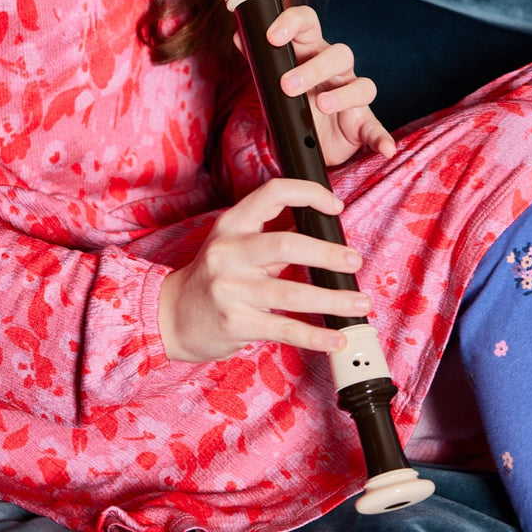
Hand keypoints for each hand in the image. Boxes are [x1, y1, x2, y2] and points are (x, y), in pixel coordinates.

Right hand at [158, 177, 370, 361]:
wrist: (172, 317)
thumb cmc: (212, 278)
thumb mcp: (234, 245)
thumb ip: (272, 235)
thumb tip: (322, 228)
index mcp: (232, 224)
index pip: (273, 193)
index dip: (308, 193)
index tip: (335, 206)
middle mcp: (228, 252)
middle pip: (286, 244)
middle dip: (328, 254)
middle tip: (354, 261)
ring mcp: (230, 288)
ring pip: (292, 292)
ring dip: (333, 299)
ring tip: (359, 303)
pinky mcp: (236, 322)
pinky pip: (284, 328)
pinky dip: (315, 336)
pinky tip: (336, 338)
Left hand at [263, 5, 395, 167]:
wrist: (308, 139)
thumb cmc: (293, 101)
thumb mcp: (272, 81)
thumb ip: (259, 59)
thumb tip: (239, 34)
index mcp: (311, 51)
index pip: (309, 23)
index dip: (292, 23)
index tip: (272, 37)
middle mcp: (336, 69)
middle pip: (338, 53)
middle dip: (313, 68)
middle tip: (287, 85)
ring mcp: (352, 95)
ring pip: (362, 85)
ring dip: (343, 95)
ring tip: (321, 106)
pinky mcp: (362, 124)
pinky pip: (376, 128)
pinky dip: (382, 138)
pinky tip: (385, 149)